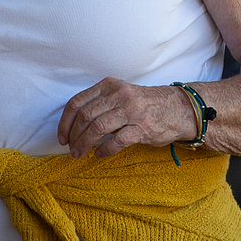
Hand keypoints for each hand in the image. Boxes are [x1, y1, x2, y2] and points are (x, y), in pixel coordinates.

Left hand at [56, 78, 198, 158]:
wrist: (178, 108)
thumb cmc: (144, 104)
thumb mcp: (120, 93)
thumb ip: (99, 103)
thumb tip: (73, 126)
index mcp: (109, 85)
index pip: (77, 102)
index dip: (65, 122)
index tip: (62, 137)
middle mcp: (119, 95)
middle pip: (85, 117)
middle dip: (74, 136)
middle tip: (71, 149)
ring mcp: (131, 111)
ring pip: (97, 129)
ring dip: (84, 145)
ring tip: (80, 154)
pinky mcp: (142, 127)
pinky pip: (116, 142)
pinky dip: (103, 151)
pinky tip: (100, 155)